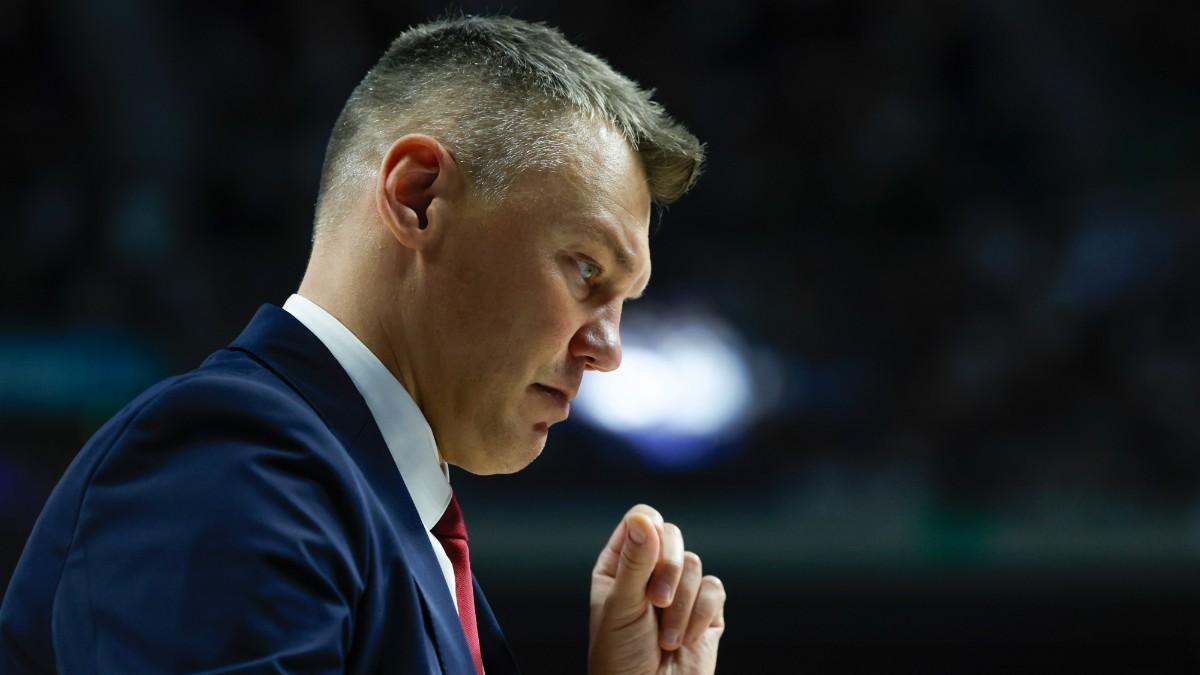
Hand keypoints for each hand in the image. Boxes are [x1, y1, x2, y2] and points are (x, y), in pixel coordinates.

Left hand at [588, 505, 725, 674]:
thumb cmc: (621, 658)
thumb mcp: (621, 606)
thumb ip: (635, 562)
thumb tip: (645, 519)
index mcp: (619, 565)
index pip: (640, 521)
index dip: (650, 529)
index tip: (650, 552)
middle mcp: (650, 573)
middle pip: (672, 536)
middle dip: (668, 570)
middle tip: (657, 601)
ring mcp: (680, 591)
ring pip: (694, 565)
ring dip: (681, 606)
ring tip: (665, 639)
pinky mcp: (706, 611)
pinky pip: (714, 589)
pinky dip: (701, 615)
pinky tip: (687, 639)